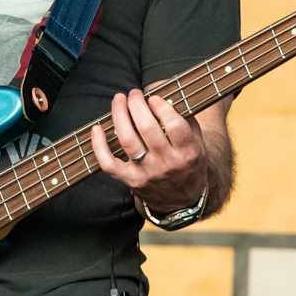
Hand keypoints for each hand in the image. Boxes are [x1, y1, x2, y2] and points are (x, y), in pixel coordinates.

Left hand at [92, 89, 206, 213]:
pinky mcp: (130, 180)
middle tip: (133, 93)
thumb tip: (165, 95)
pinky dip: (99, 146)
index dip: (161, 107)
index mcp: (187, 152)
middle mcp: (167, 162)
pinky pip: (109, 163)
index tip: (153, 97)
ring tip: (119, 100)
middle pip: (147, 128)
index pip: (174, 125)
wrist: (181, 201)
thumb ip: (185, 120)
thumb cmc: (187, 164)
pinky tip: (97, 128)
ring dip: (119, 115)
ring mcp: (147, 172)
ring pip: (128, 140)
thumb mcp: (197, 143)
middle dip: (136, 104)